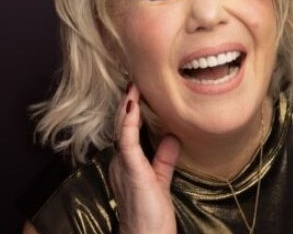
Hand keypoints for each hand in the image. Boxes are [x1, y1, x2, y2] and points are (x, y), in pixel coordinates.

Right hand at [107, 84, 180, 233]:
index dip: (132, 110)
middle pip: (122, 125)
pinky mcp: (130, 169)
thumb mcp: (160, 179)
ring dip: (127, 105)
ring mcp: (123, 164)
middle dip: (127, 102)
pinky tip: (131, 104)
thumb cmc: (152, 215)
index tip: (139, 89)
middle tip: (134, 78)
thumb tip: (172, 136)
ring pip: (122, 128)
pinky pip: (127, 141)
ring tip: (132, 84)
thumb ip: (164, 158)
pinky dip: (128, 121)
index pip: (128, 130)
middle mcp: (120, 161)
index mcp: (127, 163)